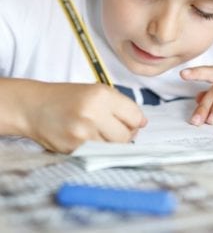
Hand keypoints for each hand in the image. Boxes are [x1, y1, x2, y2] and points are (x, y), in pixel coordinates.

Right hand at [23, 82, 145, 152]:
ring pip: (114, 148)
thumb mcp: (96, 91)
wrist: (34, 106)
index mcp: (102, 95)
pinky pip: (98, 154)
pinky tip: (88, 139)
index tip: (129, 123)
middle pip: (126, 136)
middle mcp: (93, 113)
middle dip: (125, 135)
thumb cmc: (68, 98)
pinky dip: (98, 150)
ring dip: (111, 144)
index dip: (135, 122)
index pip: (135, 116)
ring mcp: (82, 133)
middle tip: (113, 130)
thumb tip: (143, 123)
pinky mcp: (73, 149)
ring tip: (99, 133)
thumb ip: (121, 106)